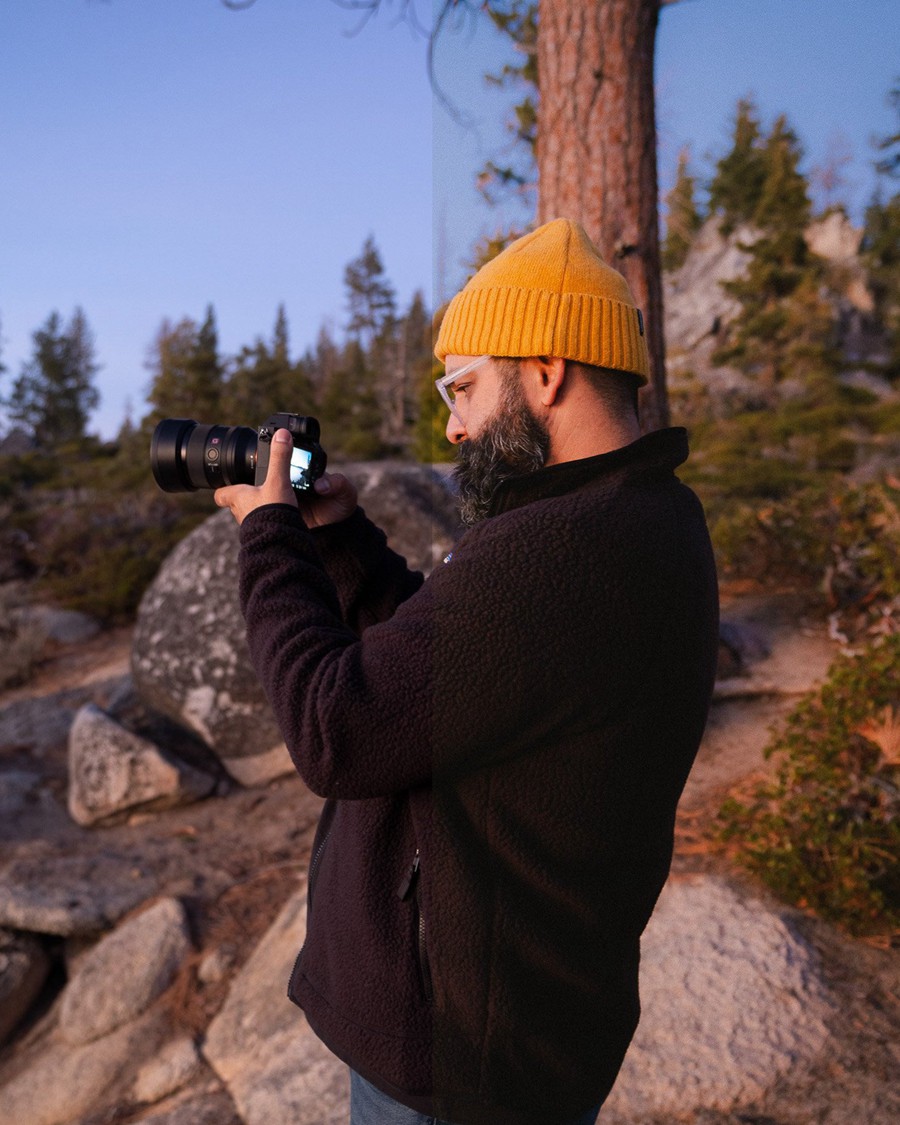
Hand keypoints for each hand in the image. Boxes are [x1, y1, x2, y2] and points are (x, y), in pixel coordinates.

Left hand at [214, 428, 356, 527]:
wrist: (280, 541)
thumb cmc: (273, 512)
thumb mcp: (278, 480)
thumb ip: (280, 458)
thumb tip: (281, 434)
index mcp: (239, 497)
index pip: (221, 493)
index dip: (221, 487)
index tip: (223, 483)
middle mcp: (241, 512)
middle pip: (235, 503)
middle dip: (243, 496)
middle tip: (252, 489)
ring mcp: (251, 526)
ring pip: (249, 514)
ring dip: (256, 509)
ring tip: (268, 503)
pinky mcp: (263, 535)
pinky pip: (262, 526)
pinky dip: (269, 520)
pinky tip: (279, 518)